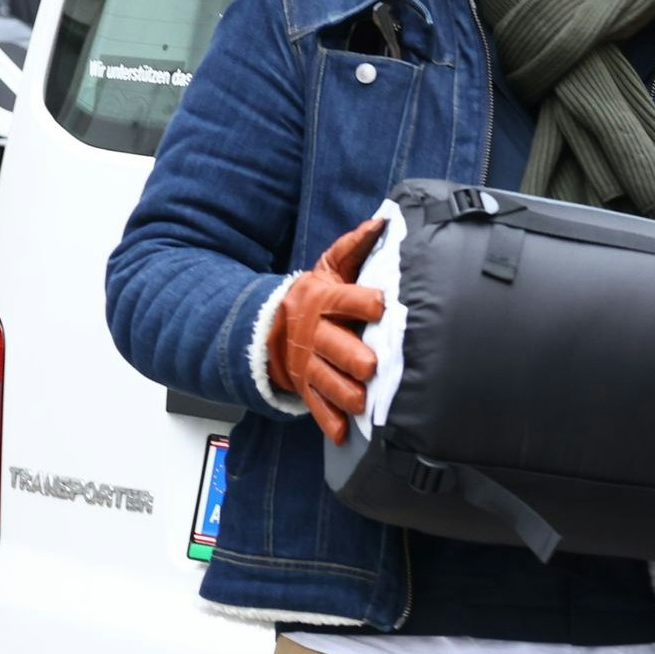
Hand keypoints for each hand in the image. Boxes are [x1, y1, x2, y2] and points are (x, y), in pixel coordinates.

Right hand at [263, 214, 388, 442]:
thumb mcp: (328, 268)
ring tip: (362, 401)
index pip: (345, 300)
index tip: (382, 305)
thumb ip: (354, 247)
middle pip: (335, 346)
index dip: (363, 302)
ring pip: (328, 380)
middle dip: (352, 357)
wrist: (272, 327)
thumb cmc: (313, 297)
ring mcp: (311, 364)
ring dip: (345, 392)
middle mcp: (318, 334)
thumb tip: (381, 221)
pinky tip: (345, 432)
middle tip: (370, 365)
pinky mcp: (308, 386)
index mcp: (325, 301)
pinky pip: (318, 406)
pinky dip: (330, 421)